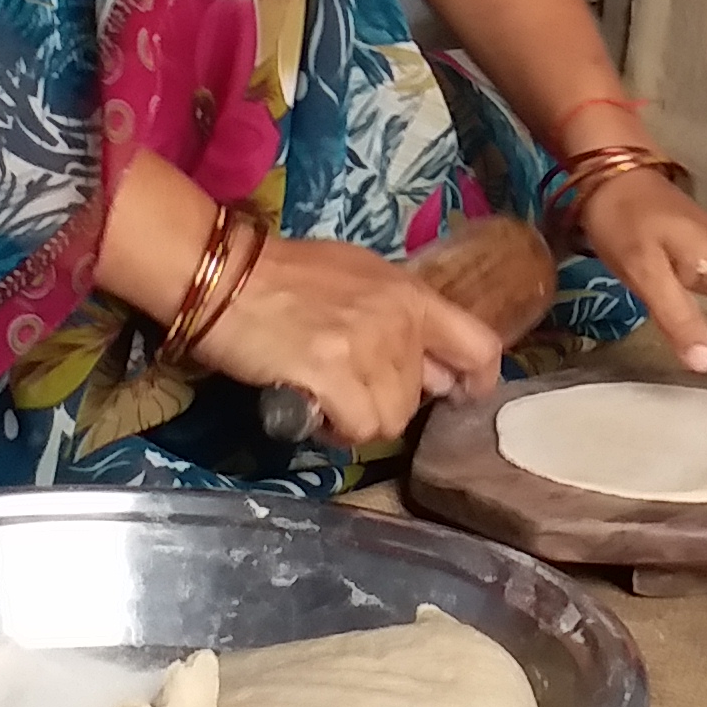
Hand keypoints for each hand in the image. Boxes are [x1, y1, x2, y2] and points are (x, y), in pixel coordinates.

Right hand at [200, 236, 506, 449]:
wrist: (227, 275)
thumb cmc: (286, 275)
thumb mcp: (358, 278)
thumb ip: (395, 316)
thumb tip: (421, 363)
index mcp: (411, 295)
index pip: (479, 346)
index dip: (477, 381)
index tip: (457, 396)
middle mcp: (399, 322)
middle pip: (419, 398)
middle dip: (387, 403)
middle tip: (349, 389)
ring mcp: (367, 348)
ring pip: (390, 421)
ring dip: (359, 422)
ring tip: (327, 399)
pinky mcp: (332, 374)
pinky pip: (359, 429)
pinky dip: (337, 431)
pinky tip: (314, 408)